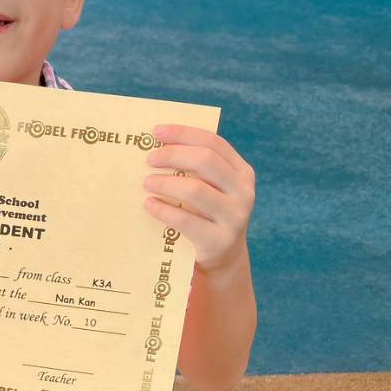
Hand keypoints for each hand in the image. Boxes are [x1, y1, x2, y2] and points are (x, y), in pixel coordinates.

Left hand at [142, 124, 254, 275]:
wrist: (221, 258)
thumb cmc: (206, 214)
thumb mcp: (210, 189)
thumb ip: (195, 170)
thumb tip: (156, 145)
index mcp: (241, 172)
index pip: (213, 143)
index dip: (184, 134)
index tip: (156, 132)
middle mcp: (243, 192)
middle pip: (205, 161)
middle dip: (174, 155)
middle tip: (150, 159)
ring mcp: (235, 217)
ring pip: (196, 190)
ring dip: (166, 183)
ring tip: (147, 183)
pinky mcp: (220, 241)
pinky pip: (186, 220)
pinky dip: (163, 210)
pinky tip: (149, 205)